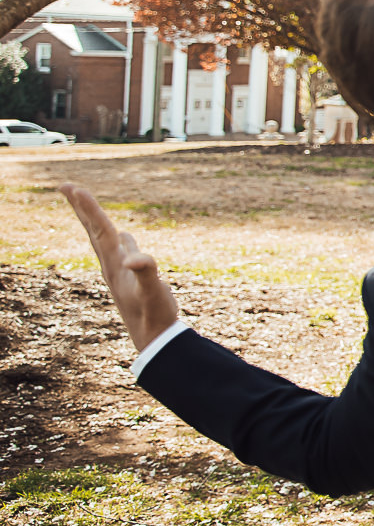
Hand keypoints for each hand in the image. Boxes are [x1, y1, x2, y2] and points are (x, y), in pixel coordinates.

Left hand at [59, 184, 179, 353]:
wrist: (153, 339)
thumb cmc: (154, 315)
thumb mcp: (153, 293)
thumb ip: (146, 273)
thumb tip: (133, 260)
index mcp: (115, 263)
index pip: (99, 229)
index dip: (88, 207)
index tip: (73, 187)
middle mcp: (112, 265)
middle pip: (93, 230)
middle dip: (81, 207)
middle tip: (66, 186)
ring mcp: (119, 271)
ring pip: (103, 239)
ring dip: (93, 219)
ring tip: (85, 205)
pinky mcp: (129, 277)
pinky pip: (120, 250)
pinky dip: (117, 237)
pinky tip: (122, 237)